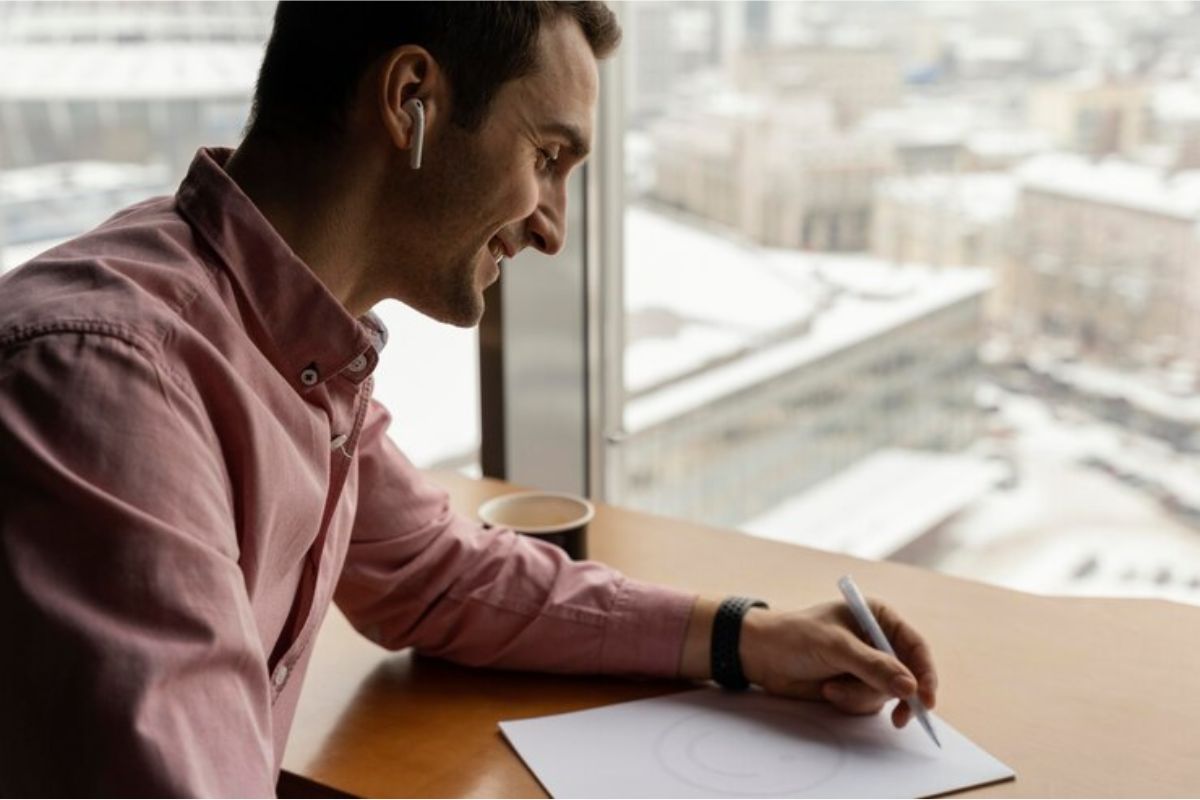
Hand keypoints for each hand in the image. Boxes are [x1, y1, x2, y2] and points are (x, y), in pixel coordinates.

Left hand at [738, 600, 937, 728]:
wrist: (760, 655)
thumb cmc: (795, 637)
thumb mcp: (836, 647)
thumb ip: (873, 667)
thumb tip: (910, 687)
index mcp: (878, 617)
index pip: (915, 647)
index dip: (925, 674)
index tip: (925, 700)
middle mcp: (877, 640)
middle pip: (908, 676)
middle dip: (892, 693)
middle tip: (899, 718)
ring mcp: (866, 665)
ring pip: (886, 694)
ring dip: (860, 696)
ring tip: (831, 687)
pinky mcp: (853, 685)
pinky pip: (868, 704)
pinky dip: (850, 702)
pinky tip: (827, 690)